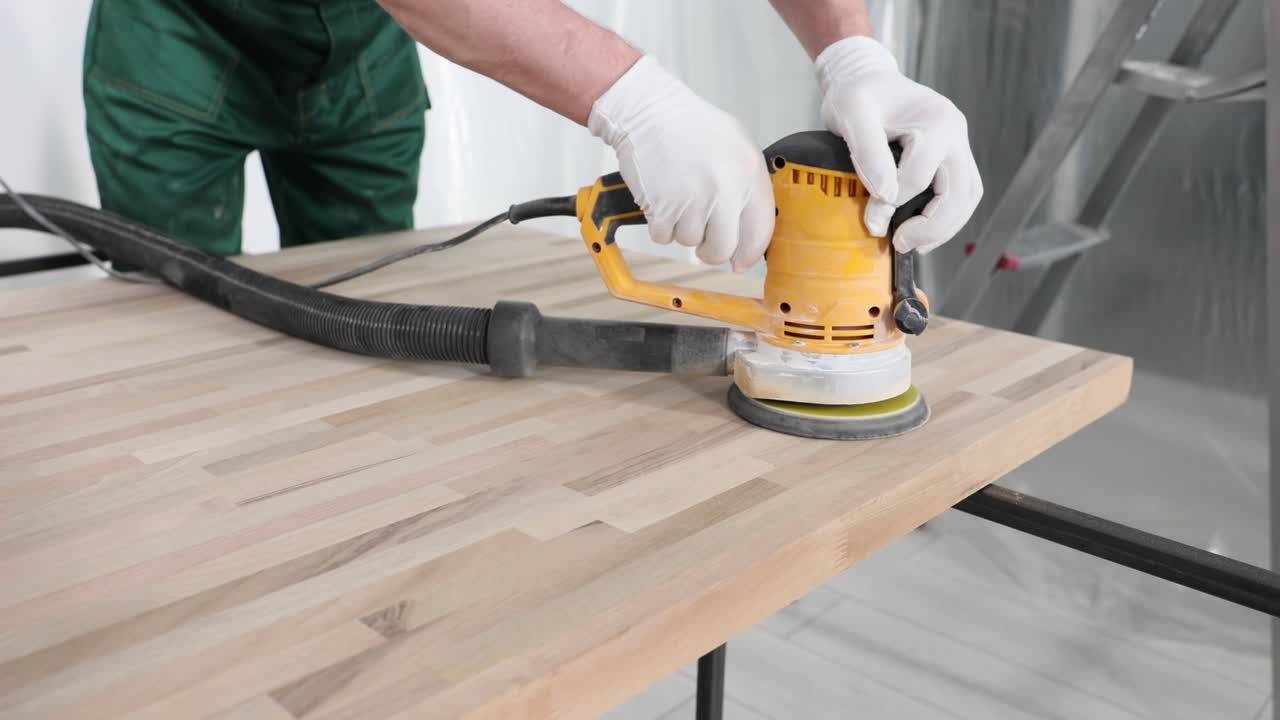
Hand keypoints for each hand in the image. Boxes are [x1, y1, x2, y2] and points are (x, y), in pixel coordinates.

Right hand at [588, 56, 773, 271]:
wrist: (649, 111)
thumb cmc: (691, 127)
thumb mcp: (737, 146)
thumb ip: (748, 186)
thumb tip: (751, 234)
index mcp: (750, 174)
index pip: (760, 232)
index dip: (749, 253)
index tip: (740, 261)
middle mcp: (726, 189)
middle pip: (724, 249)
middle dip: (712, 252)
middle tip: (704, 242)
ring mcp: (694, 199)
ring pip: (690, 243)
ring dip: (682, 229)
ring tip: (679, 198)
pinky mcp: (663, 207)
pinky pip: (664, 237)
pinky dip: (660, 225)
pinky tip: (662, 199)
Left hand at [815, 36, 981, 253]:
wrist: (866, 79)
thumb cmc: (857, 94)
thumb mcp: (852, 114)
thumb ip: (868, 152)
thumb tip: (885, 196)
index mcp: (936, 120)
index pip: (920, 176)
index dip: (893, 204)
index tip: (870, 221)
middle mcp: (956, 133)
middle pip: (959, 192)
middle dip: (931, 226)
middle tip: (900, 243)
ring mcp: (958, 145)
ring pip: (968, 196)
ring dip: (945, 226)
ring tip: (914, 243)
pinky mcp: (953, 156)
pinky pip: (962, 193)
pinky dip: (947, 217)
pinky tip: (924, 232)